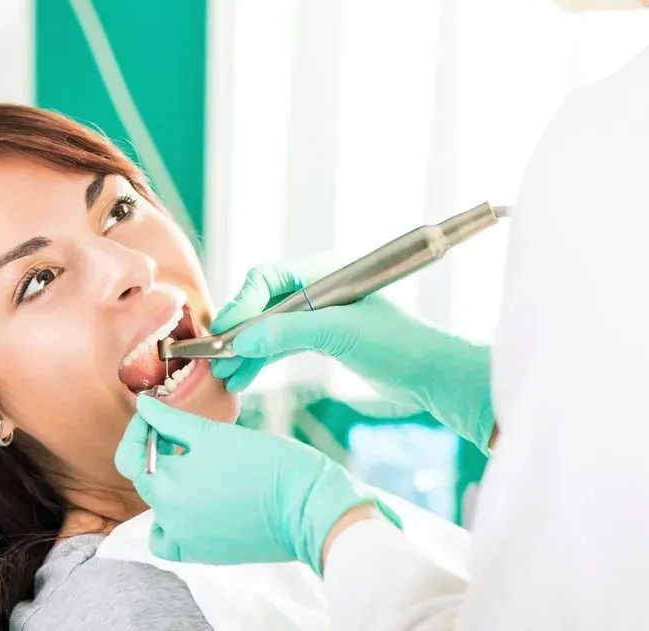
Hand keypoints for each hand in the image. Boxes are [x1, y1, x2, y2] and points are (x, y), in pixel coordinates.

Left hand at [115, 395, 397, 573]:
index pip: (132, 455)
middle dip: (155, 451)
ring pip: (157, 507)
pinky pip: (169, 540)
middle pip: (145, 478)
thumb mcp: (218, 434)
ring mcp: (186, 537)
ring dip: (165, 484)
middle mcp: (171, 513)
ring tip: (192, 465)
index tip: (153, 415)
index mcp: (172, 480)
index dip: (139, 429)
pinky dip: (171, 524)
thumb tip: (143, 405)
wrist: (309, 508)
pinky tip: (193, 504)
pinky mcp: (203, 552)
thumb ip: (173, 422)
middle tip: (178, 432)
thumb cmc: (271, 464)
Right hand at [211, 259, 494, 450]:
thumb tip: (243, 338)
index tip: (225, 333)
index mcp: (324, 272)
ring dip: (246, 350)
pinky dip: (262, 360)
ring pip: (270, 327)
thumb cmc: (398, 344)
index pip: (267, 278)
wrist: (434, 374)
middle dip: (239, 330)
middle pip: (263, 303)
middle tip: (214, 358)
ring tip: (223, 375)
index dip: (242, 304)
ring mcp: (320, 314)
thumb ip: (290, 332)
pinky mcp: (325, 339)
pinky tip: (243, 378)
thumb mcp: (342, 333)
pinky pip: (282, 344)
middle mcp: (319, 288)